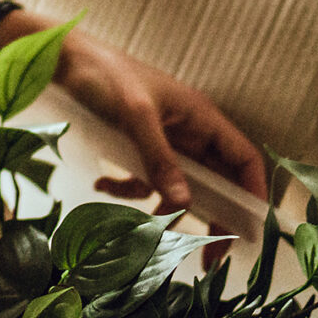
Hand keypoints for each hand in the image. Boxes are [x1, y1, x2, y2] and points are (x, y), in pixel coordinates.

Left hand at [49, 26, 268, 245]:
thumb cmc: (105, 75)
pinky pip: (145, 179)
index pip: (243, 158)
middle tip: (210, 258)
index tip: (248, 231)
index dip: (252, 193)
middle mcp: (189, 132)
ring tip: (148, 233)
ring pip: (179, 186)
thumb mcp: (134, 115)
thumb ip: (159, 158)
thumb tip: (184, 203)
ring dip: (165, 209)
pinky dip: (129, 188)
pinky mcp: (138, 146)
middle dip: (213, 218)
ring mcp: (164, 141)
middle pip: (216, 182)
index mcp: (201, 117)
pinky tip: (103, 184)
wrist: (64, 58)